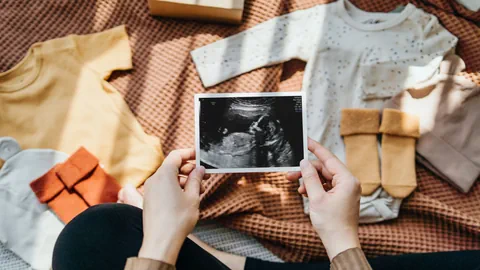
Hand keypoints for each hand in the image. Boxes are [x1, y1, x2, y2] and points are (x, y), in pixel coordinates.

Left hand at [139, 149, 206, 263]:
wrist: (161, 242)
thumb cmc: (177, 219)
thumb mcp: (192, 197)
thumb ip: (196, 179)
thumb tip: (199, 169)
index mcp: (164, 174)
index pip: (176, 155)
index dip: (189, 153)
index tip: (200, 156)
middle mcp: (154, 179)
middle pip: (173, 166)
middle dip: (189, 170)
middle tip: (204, 176)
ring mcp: (150, 190)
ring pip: (169, 178)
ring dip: (184, 181)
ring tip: (198, 191)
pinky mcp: (150, 200)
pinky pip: (164, 187)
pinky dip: (176, 188)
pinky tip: (187, 198)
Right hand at [286, 138, 360, 259]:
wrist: (340, 243)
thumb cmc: (332, 223)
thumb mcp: (316, 198)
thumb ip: (310, 178)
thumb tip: (304, 162)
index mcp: (347, 180)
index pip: (329, 158)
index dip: (316, 148)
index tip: (306, 140)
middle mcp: (349, 182)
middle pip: (324, 169)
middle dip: (307, 171)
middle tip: (291, 174)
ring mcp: (346, 190)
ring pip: (324, 178)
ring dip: (310, 181)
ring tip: (298, 188)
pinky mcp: (341, 197)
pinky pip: (327, 186)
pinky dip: (315, 188)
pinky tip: (305, 193)